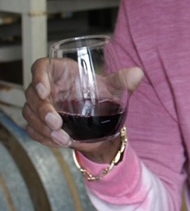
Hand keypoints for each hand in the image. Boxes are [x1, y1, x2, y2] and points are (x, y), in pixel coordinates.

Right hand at [22, 57, 143, 159]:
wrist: (100, 121)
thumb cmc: (101, 97)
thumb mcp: (113, 89)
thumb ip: (123, 81)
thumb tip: (138, 73)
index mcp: (60, 72)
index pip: (41, 67)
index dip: (39, 77)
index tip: (45, 91)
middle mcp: (47, 87)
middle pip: (32, 94)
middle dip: (43, 110)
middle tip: (57, 123)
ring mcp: (40, 106)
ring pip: (30, 114)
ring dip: (43, 128)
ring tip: (63, 138)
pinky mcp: (39, 123)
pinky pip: (33, 130)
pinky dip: (43, 138)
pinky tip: (58, 142)